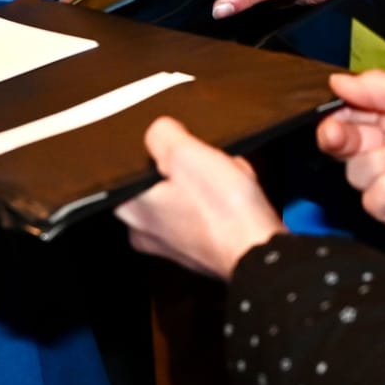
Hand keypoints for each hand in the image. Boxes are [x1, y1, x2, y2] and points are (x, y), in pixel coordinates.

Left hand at [116, 116, 285, 279]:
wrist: (262, 253)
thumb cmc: (222, 211)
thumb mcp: (186, 154)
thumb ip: (162, 136)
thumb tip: (159, 132)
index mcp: (133, 210)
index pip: (123, 175)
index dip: (148, 155)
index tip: (170, 150)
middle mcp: (148, 233)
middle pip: (159, 184)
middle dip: (185, 169)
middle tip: (203, 163)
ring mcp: (177, 246)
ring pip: (187, 197)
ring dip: (207, 183)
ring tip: (224, 179)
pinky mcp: (204, 251)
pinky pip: (208, 214)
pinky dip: (222, 203)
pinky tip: (237, 197)